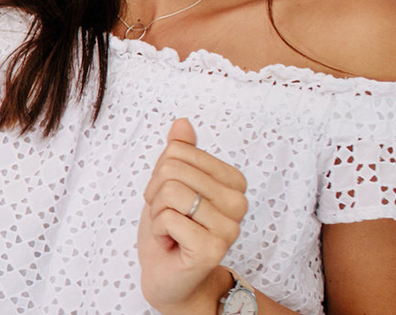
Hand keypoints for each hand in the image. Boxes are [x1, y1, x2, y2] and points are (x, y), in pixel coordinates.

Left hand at [138, 118, 248, 314]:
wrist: (167, 273)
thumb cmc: (169, 228)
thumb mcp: (168, 184)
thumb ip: (179, 153)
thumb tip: (182, 123)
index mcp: (233, 182)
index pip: (178, 151)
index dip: (160, 173)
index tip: (170, 198)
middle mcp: (239, 203)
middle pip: (172, 168)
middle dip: (156, 192)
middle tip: (167, 215)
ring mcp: (229, 227)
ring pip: (171, 191)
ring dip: (157, 212)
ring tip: (169, 229)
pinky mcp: (213, 248)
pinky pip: (168, 218)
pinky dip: (158, 230)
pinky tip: (171, 244)